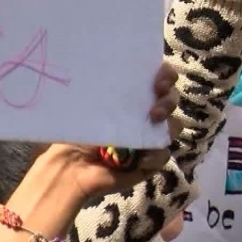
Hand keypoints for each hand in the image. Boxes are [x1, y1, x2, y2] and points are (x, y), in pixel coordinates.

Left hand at [34, 62, 181, 203]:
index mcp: (131, 98)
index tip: (158, 78)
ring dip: (168, 123)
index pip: (157, 79)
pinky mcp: (150, 161)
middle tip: (157, 101)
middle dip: (169, 98)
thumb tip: (111, 72)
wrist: (68, 169)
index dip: (166, 75)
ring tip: (153, 122)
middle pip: (171, 100)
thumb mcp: (86, 107)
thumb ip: (103, 91)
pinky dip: (155, 155)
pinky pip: (163, 155)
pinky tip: (141, 158)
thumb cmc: (72, 134)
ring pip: (174, 126)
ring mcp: (149, 138)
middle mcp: (144, 115)